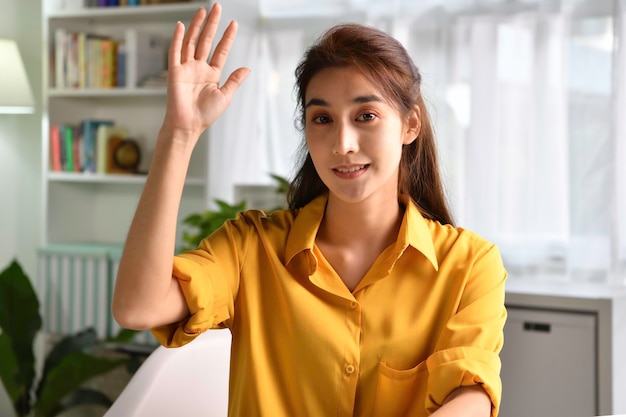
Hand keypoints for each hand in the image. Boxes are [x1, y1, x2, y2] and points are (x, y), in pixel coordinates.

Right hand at [162, 3, 249, 139]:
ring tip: (203, 11)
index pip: (221, 50)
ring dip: (197, 26)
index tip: (234, 24)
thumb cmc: (206, 115)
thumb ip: (234, 80)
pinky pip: (175, 52)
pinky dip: (178, 38)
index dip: (227, 37)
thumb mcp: (225, 96)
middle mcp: (199, 68)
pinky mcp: (174, 72)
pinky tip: (182, 26)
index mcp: (212, 74)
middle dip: (212, 24)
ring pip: (192, 42)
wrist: (188, 125)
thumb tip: (247, 68)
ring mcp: (186, 68)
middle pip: (206, 41)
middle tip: (218, 7)